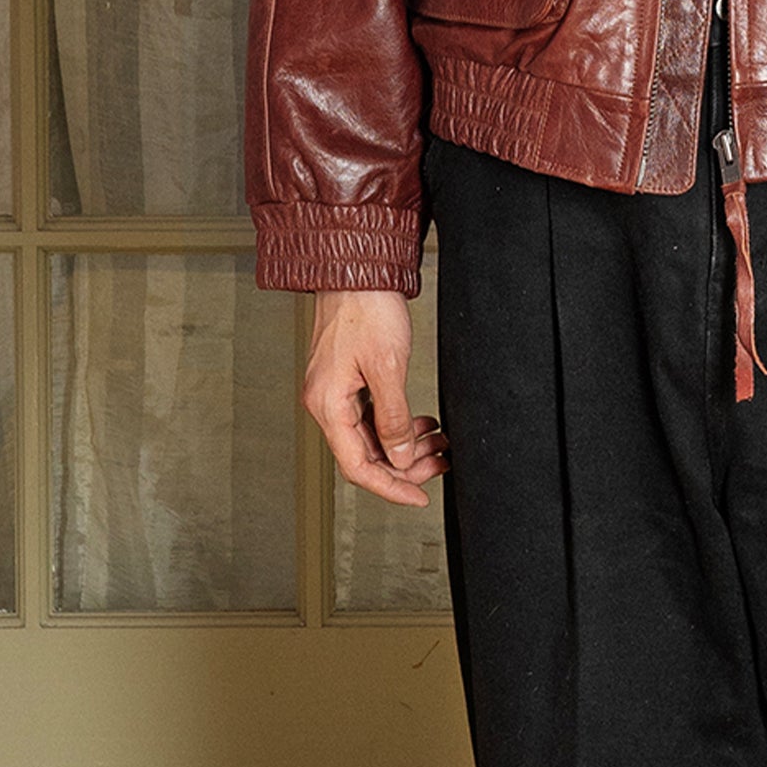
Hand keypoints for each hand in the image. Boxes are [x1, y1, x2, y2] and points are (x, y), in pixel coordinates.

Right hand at [303, 288, 445, 507]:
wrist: (357, 269)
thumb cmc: (366, 308)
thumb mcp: (389, 368)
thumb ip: (394, 418)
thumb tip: (398, 458)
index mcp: (328, 405)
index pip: (357, 466)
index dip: (390, 487)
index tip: (419, 498)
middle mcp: (327, 403)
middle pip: (366, 455)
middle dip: (405, 465)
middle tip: (440, 464)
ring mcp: (336, 392)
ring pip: (372, 436)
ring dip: (406, 444)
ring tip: (439, 441)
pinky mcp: (348, 380)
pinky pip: (373, 416)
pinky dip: (399, 423)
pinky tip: (423, 422)